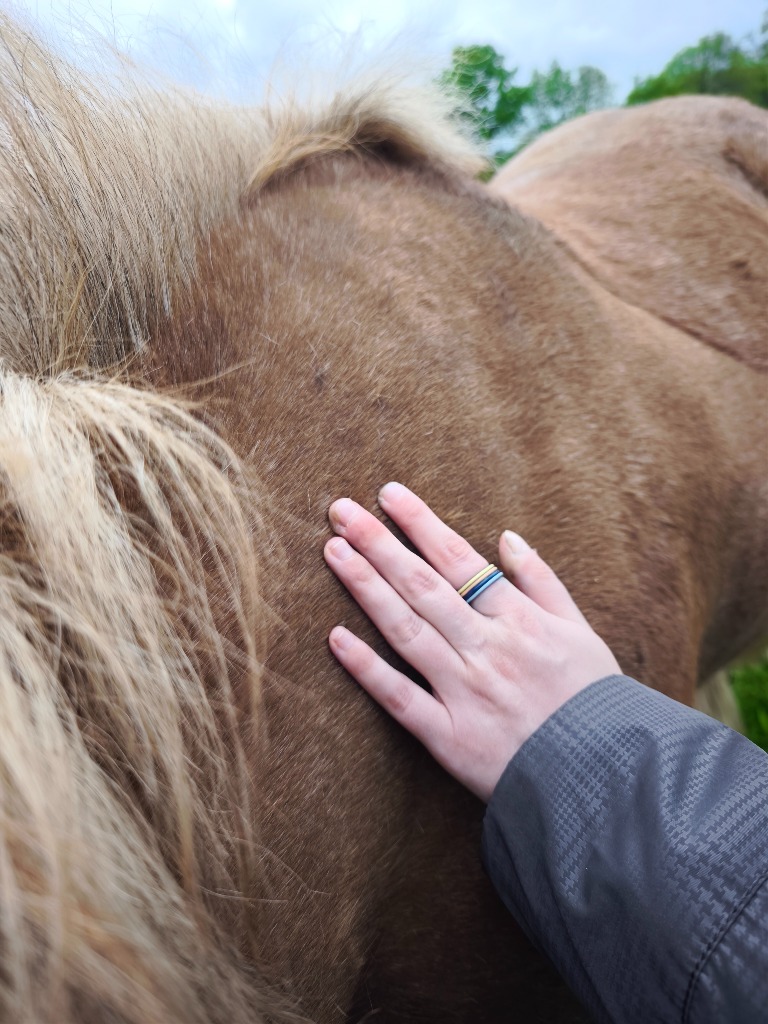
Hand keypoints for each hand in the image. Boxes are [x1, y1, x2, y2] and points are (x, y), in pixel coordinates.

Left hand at [324, 482, 620, 801]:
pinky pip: (401, 699)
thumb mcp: (582, 632)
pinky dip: (368, 669)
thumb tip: (508, 537)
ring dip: (367, 588)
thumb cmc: (595, 702)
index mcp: (520, 619)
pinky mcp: (450, 738)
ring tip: (334, 552)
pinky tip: (336, 638)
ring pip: (407, 630)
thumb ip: (543, 582)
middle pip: (424, 586)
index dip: (420, 523)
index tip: (388, 494)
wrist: (608, 778)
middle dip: (380, 544)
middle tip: (341, 510)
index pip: (459, 560)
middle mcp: (488, 648)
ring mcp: (466, 691)